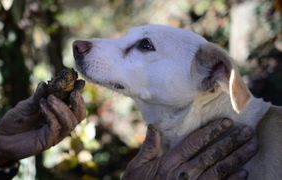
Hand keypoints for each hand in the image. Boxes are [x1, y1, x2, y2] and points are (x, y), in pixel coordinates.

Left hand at [0, 82, 85, 164]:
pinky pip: (56, 127)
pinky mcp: (48, 141)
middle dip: (78, 103)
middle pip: (79, 115)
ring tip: (50, 98)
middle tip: (73, 93)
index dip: (78, 92)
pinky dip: (51, 115)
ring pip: (70, 122)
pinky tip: (42, 106)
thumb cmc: (16, 120)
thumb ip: (38, 96)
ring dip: (62, 108)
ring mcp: (56, 133)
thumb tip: (45, 83)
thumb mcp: (27, 105)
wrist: (1, 137)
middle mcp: (60, 123)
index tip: (79, 82)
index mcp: (58, 112)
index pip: (74, 103)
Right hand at [123, 119, 256, 179]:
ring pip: (219, 170)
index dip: (211, 132)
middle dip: (230, 142)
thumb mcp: (137, 167)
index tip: (226, 123)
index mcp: (169, 164)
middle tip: (246, 131)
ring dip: (237, 158)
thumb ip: (148, 147)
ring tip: (251, 147)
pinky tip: (244, 172)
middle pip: (211, 155)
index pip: (194, 143)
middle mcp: (184, 175)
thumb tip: (154, 126)